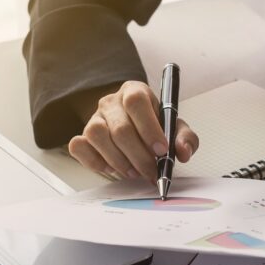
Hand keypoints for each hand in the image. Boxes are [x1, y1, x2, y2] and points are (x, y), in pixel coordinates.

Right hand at [68, 81, 199, 180]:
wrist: (134, 132)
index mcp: (135, 91)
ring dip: (118, 161)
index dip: (149, 128)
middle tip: (151, 172)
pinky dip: (95, 162)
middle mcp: (111, 102)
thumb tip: (183, 152)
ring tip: (133, 172)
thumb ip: (185, 138)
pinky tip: (112, 167)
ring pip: (97, 136)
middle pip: (120, 128)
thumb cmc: (154, 128)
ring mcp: (93, 118)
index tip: (161, 151)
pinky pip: (79, 147)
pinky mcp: (82, 136)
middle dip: (139, 156)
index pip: (136, 101)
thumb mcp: (175, 129)